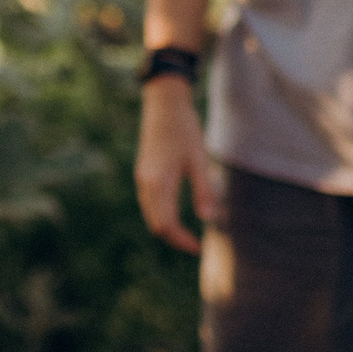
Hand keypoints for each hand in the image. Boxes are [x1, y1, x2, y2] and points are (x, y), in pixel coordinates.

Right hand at [135, 76, 215, 254]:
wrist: (164, 103)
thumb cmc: (184, 128)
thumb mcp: (199, 159)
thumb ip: (203, 190)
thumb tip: (209, 220)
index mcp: (158, 182)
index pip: (166, 224)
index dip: (181, 240)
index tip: (199, 248)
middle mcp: (146, 183)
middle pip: (155, 223)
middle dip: (174, 239)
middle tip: (195, 246)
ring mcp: (143, 178)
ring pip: (151, 214)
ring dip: (167, 228)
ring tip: (188, 236)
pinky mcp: (145, 173)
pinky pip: (150, 204)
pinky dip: (162, 215)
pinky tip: (177, 217)